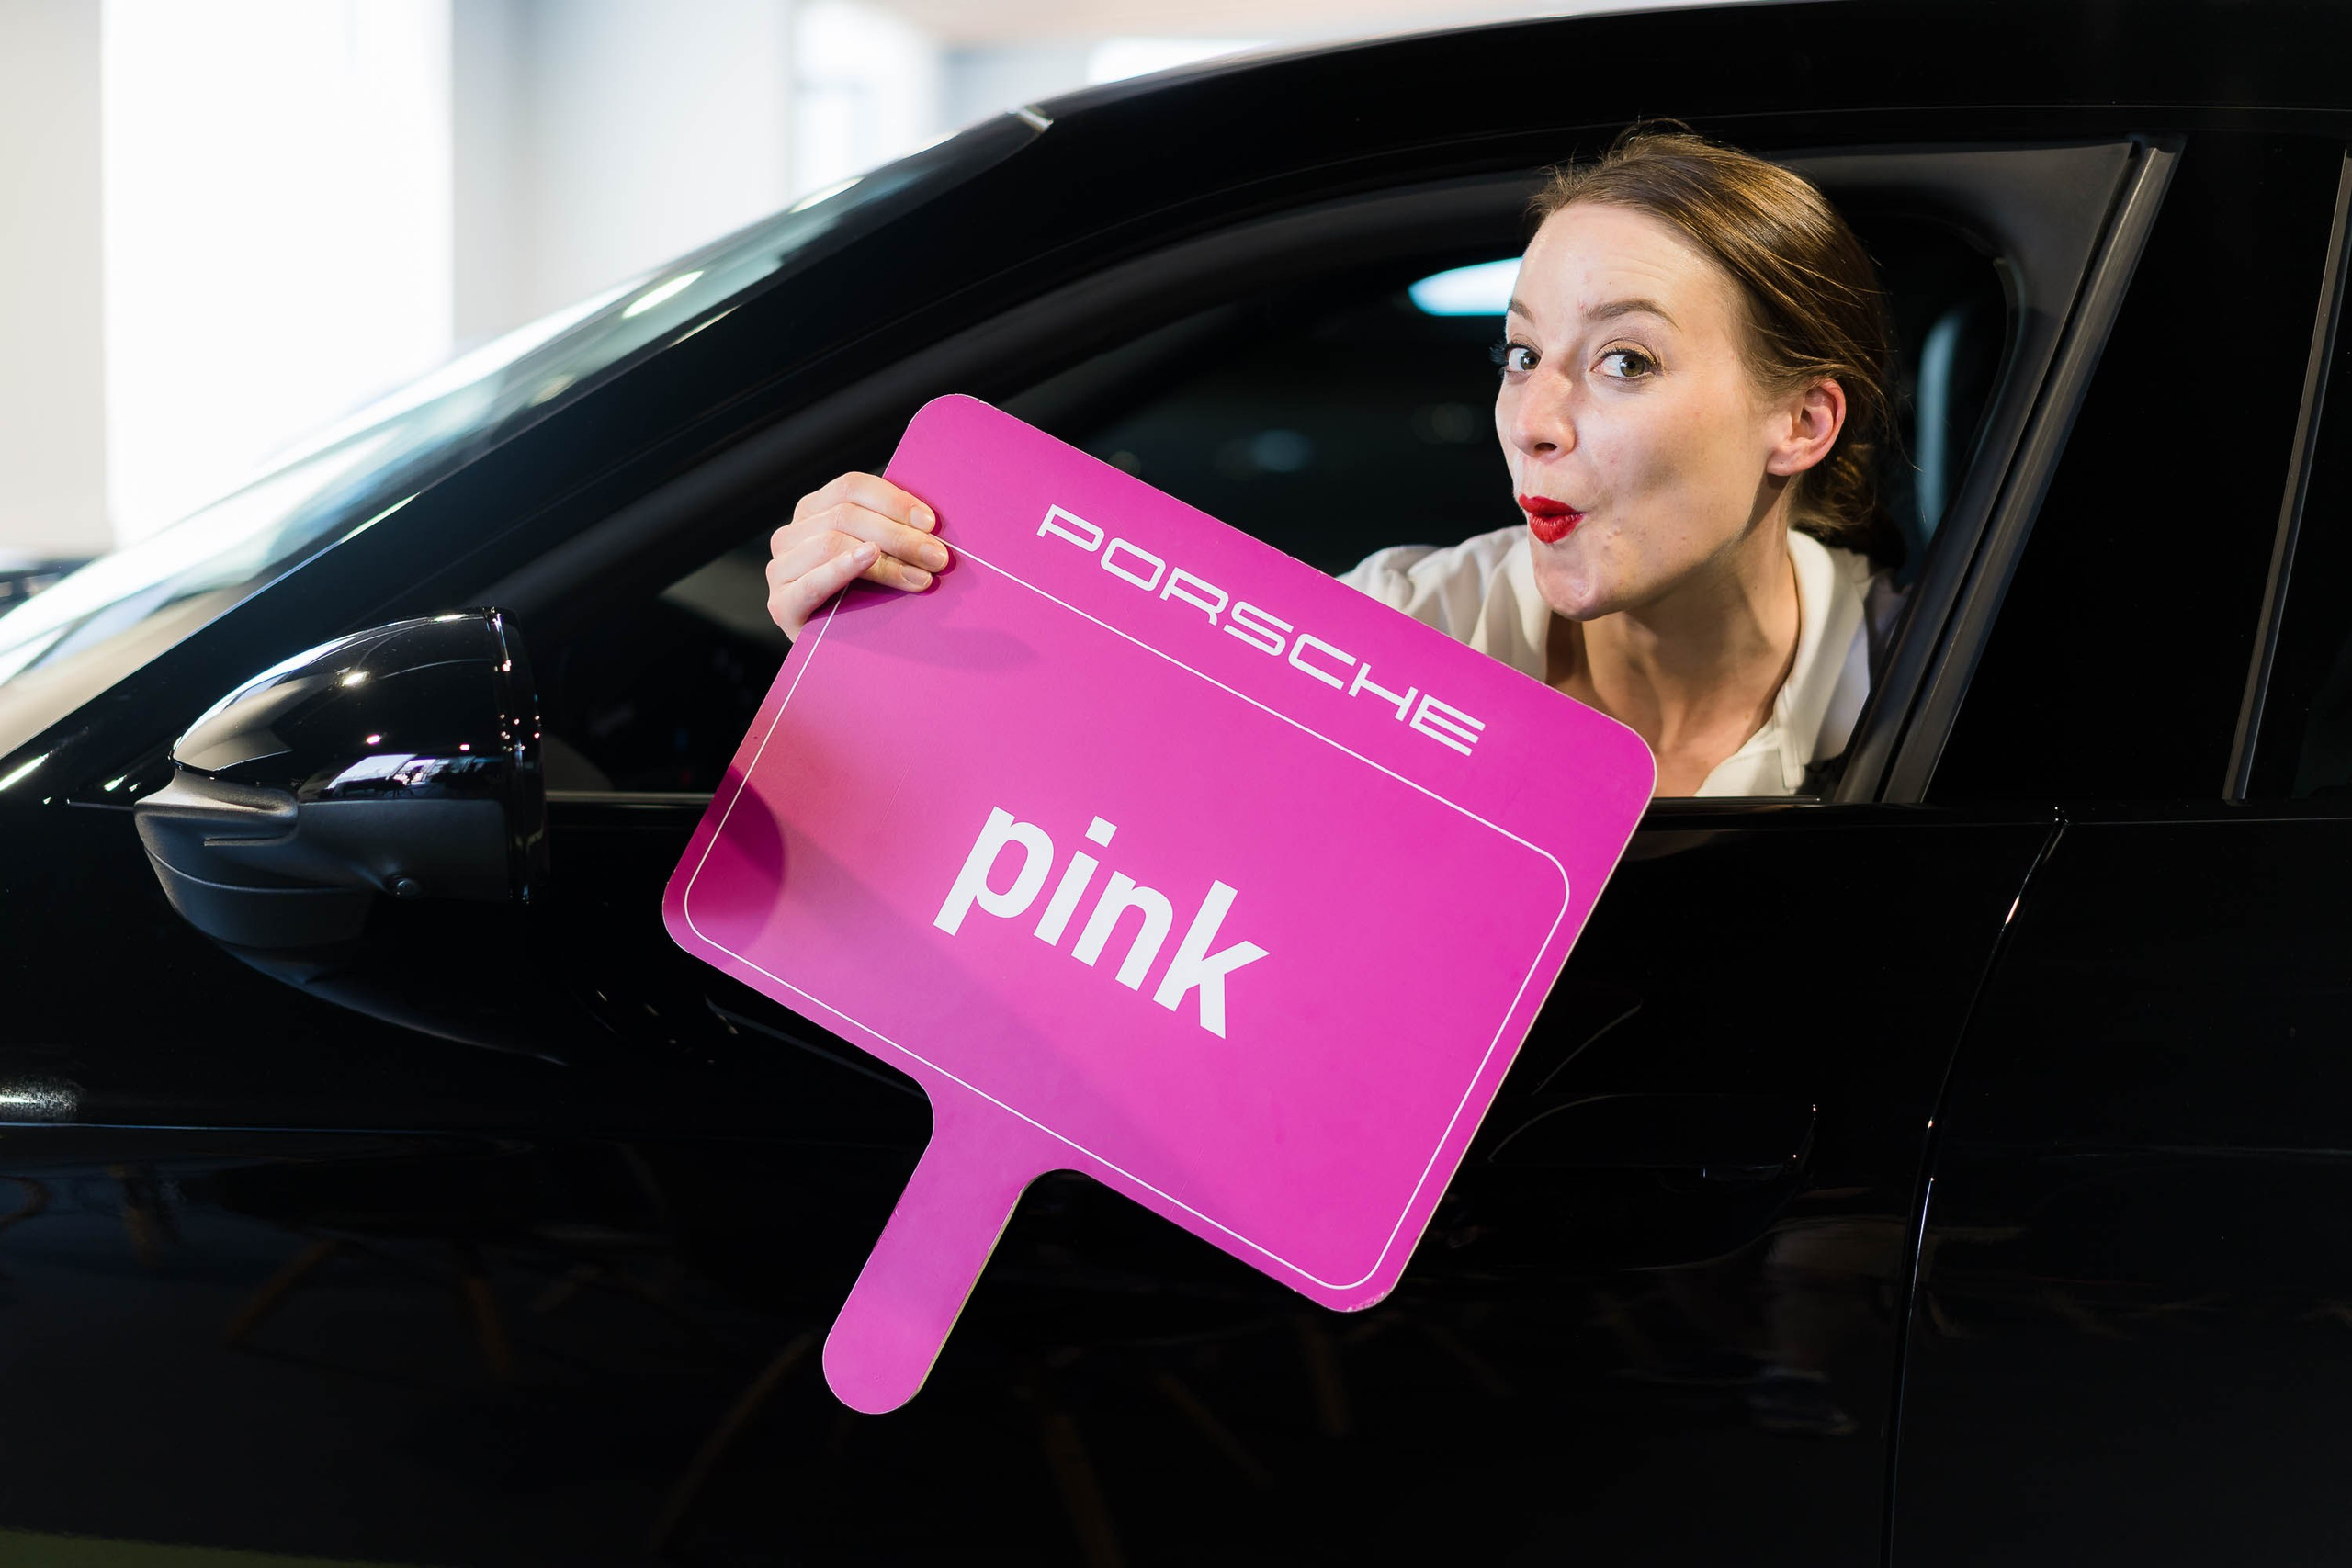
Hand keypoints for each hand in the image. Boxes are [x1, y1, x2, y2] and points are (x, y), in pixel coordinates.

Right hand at [765, 472, 949, 637]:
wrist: (840, 659)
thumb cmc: (865, 600)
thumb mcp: (876, 557)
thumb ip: (889, 531)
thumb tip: (930, 523)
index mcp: (813, 511)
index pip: (852, 487)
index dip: (893, 500)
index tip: (930, 522)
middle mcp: (790, 535)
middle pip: (846, 515)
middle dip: (898, 536)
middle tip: (937, 556)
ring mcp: (780, 569)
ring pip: (832, 542)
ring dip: (885, 559)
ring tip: (921, 577)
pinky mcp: (781, 605)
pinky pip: (813, 581)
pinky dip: (842, 568)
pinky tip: (868, 559)